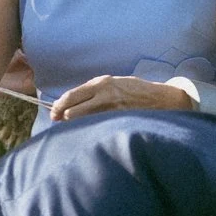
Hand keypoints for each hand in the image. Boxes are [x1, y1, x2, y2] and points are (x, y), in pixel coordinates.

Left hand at [49, 74, 192, 123]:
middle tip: (60, 123)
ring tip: (74, 128)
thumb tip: (73, 103)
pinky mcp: (117, 121)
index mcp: (102, 83)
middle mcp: (104, 95)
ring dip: (75, 126)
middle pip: (72, 111)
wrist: (160, 99)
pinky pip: (96, 128)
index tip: (54, 113)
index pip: (71, 96)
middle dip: (63, 118)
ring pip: (82, 121)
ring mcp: (111, 110)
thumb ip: (95, 91)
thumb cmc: (136, 91)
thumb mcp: (114, 83)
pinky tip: (88, 132)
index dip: (59, 106)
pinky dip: (89, 130)